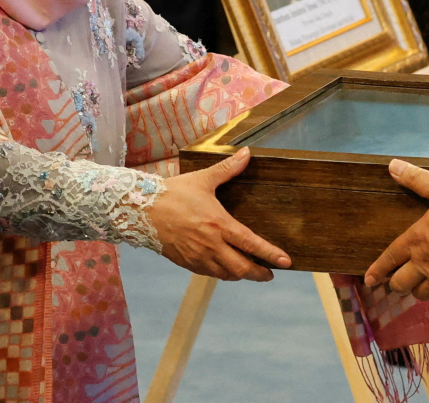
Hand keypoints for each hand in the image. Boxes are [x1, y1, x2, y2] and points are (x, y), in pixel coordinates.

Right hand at [150, 148, 291, 281]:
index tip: (286, 262)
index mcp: (219, 224)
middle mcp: (211, 245)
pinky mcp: (186, 263)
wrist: (142, 211)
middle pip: (241, 268)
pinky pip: (210, 274)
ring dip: (241, 275)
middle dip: (259, 273)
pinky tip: (226, 268)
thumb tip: (247, 154)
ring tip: (250, 271)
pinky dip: (222, 274)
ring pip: (226, 274)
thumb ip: (228, 169)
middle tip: (270, 273)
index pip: (251, 244)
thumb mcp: (203, 179)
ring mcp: (198, 257)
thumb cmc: (173, 193)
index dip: (270, 255)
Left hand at [364, 160, 428, 304]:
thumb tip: (392, 166)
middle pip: (402, 283)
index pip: (391, 257)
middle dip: (397, 284)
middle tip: (398, 282)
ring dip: (419, 290)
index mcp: (417, 240)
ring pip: (423, 294)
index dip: (378, 269)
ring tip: (421, 285)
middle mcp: (426, 263)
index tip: (369, 280)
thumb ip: (417, 179)